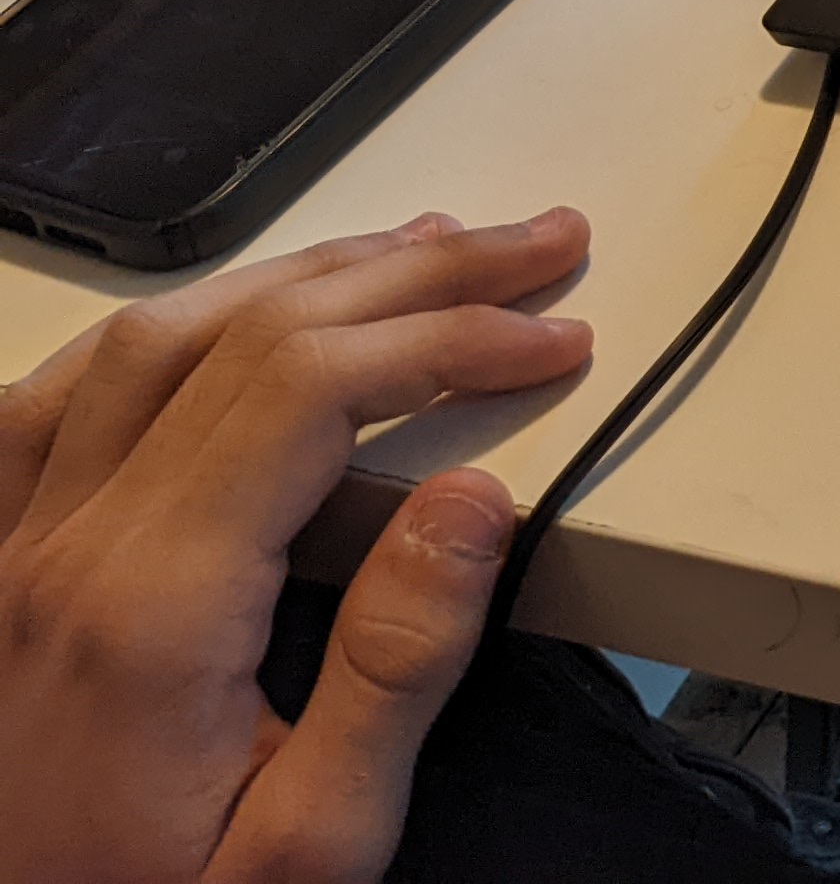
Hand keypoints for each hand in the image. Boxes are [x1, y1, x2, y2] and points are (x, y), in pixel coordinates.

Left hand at [0, 210, 591, 883]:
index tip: (553, 339)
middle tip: (532, 248)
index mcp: (149, 612)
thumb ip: (393, 673)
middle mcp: (61, 555)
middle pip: (246, 335)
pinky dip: (155, 334)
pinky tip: (225, 321)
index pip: (312, 389)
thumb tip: (476, 500)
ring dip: (300, 276)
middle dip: (414, 274)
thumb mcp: (309, 852)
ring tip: (418, 254)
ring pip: (149, 341)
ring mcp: (10, 556)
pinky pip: (44, 403)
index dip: (450, 333)